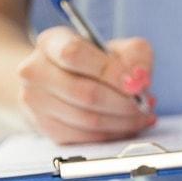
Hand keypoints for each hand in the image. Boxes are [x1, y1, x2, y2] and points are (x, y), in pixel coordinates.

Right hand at [17, 27, 154, 143]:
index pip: (75, 55)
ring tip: (142, 115)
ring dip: (124, 122)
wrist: (57, 80)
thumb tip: (141, 79)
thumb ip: (135, 55)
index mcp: (51, 42)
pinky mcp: (46, 127)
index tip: (138, 84)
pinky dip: (114, 134)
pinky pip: (87, 138)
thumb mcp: (115, 47)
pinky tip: (128, 126)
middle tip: (146, 104)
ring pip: (88, 120)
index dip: (111, 71)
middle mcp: (35, 71)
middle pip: (85, 93)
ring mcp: (36, 102)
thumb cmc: (92, 63)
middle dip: (125, 103)